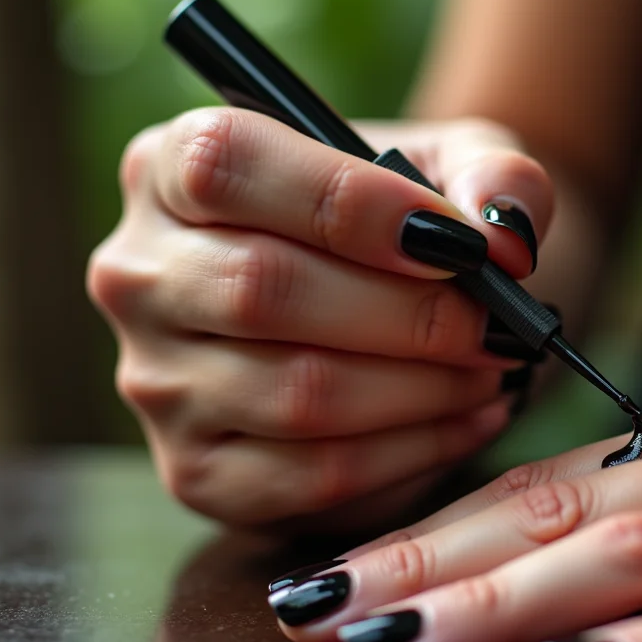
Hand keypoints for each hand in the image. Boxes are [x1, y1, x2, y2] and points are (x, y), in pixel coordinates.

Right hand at [87, 109, 552, 527]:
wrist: (390, 310)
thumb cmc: (410, 223)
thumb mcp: (457, 166)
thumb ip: (493, 174)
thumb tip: (502, 240)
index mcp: (171, 166)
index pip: (227, 165)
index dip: (349, 201)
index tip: (454, 240)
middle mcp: (139, 273)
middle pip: (262, 290)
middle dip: (408, 313)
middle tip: (491, 322)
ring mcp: (157, 383)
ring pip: (297, 394)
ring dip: (423, 387)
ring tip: (491, 367)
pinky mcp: (199, 472)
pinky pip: (315, 476)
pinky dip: (417, 449)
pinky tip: (471, 417)